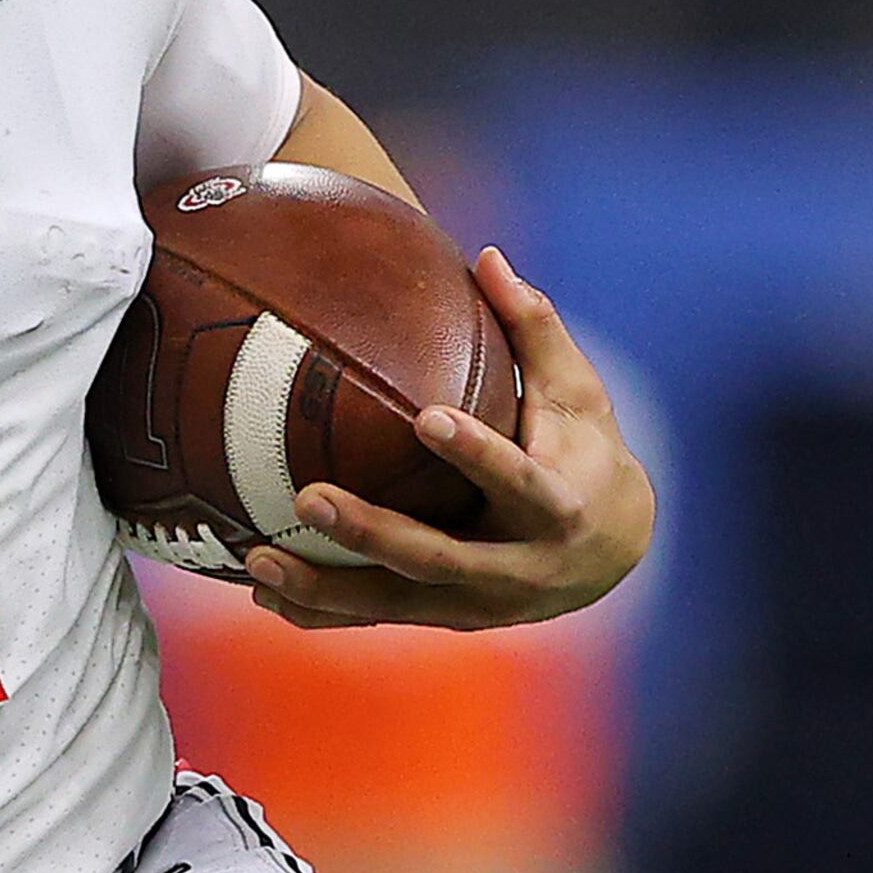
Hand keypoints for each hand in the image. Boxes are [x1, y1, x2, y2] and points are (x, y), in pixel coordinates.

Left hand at [249, 247, 653, 630]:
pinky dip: (322, 610)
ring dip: (327, 585)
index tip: (428, 417)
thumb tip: (487, 254)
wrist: (613, 552)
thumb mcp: (577, 391)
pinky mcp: (448, 618)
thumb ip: (535, 326)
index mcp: (557, 504)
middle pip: (440, 557)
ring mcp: (480, 603)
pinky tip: (262, 593)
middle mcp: (519, 565)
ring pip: (398, 601)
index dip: (477, 453)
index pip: (519, 481)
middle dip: (374, 532)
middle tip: (309, 498)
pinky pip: (379, 617)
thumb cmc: (584, 448)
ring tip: (259, 558)